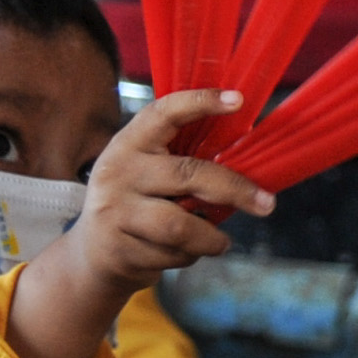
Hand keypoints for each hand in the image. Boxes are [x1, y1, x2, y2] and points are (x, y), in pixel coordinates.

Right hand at [8, 88, 264, 357]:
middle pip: (188, 174)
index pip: (164, 113)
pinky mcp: (120, 250)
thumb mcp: (144, 171)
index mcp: (129, 143)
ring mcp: (115, 213)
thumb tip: (246, 161)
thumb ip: (181, 161)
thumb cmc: (135, 203)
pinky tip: (184, 252)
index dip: (200, 102)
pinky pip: (172, 255)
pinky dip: (190, 256)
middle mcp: (118, 172)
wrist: (90, 255)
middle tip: (267, 203)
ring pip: (181, 226)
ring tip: (221, 242)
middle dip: (234, 189)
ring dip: (212, 238)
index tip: (237, 100)